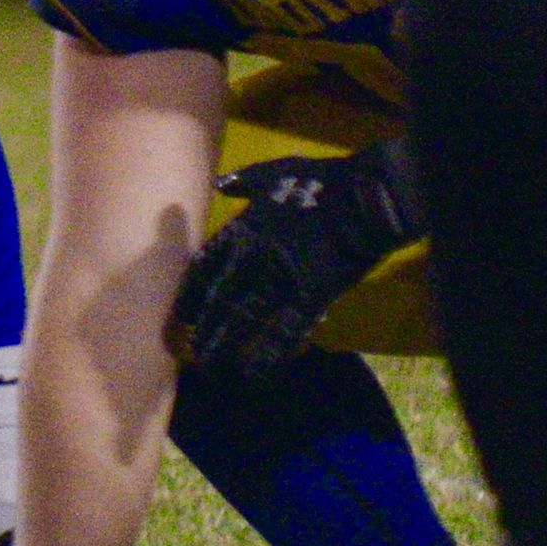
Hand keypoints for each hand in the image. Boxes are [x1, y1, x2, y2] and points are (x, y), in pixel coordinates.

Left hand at [174, 145, 421, 372]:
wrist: (366, 196)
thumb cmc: (323, 181)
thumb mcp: (275, 171)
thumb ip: (244, 181)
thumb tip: (221, 183)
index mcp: (245, 227)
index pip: (206, 264)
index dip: (192, 290)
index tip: (180, 313)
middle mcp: (256, 255)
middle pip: (220, 295)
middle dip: (204, 323)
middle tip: (188, 347)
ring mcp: (282, 277)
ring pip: (245, 316)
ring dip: (225, 342)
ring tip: (208, 365)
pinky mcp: (312, 296)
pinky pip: (285, 331)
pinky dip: (268, 355)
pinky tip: (253, 374)